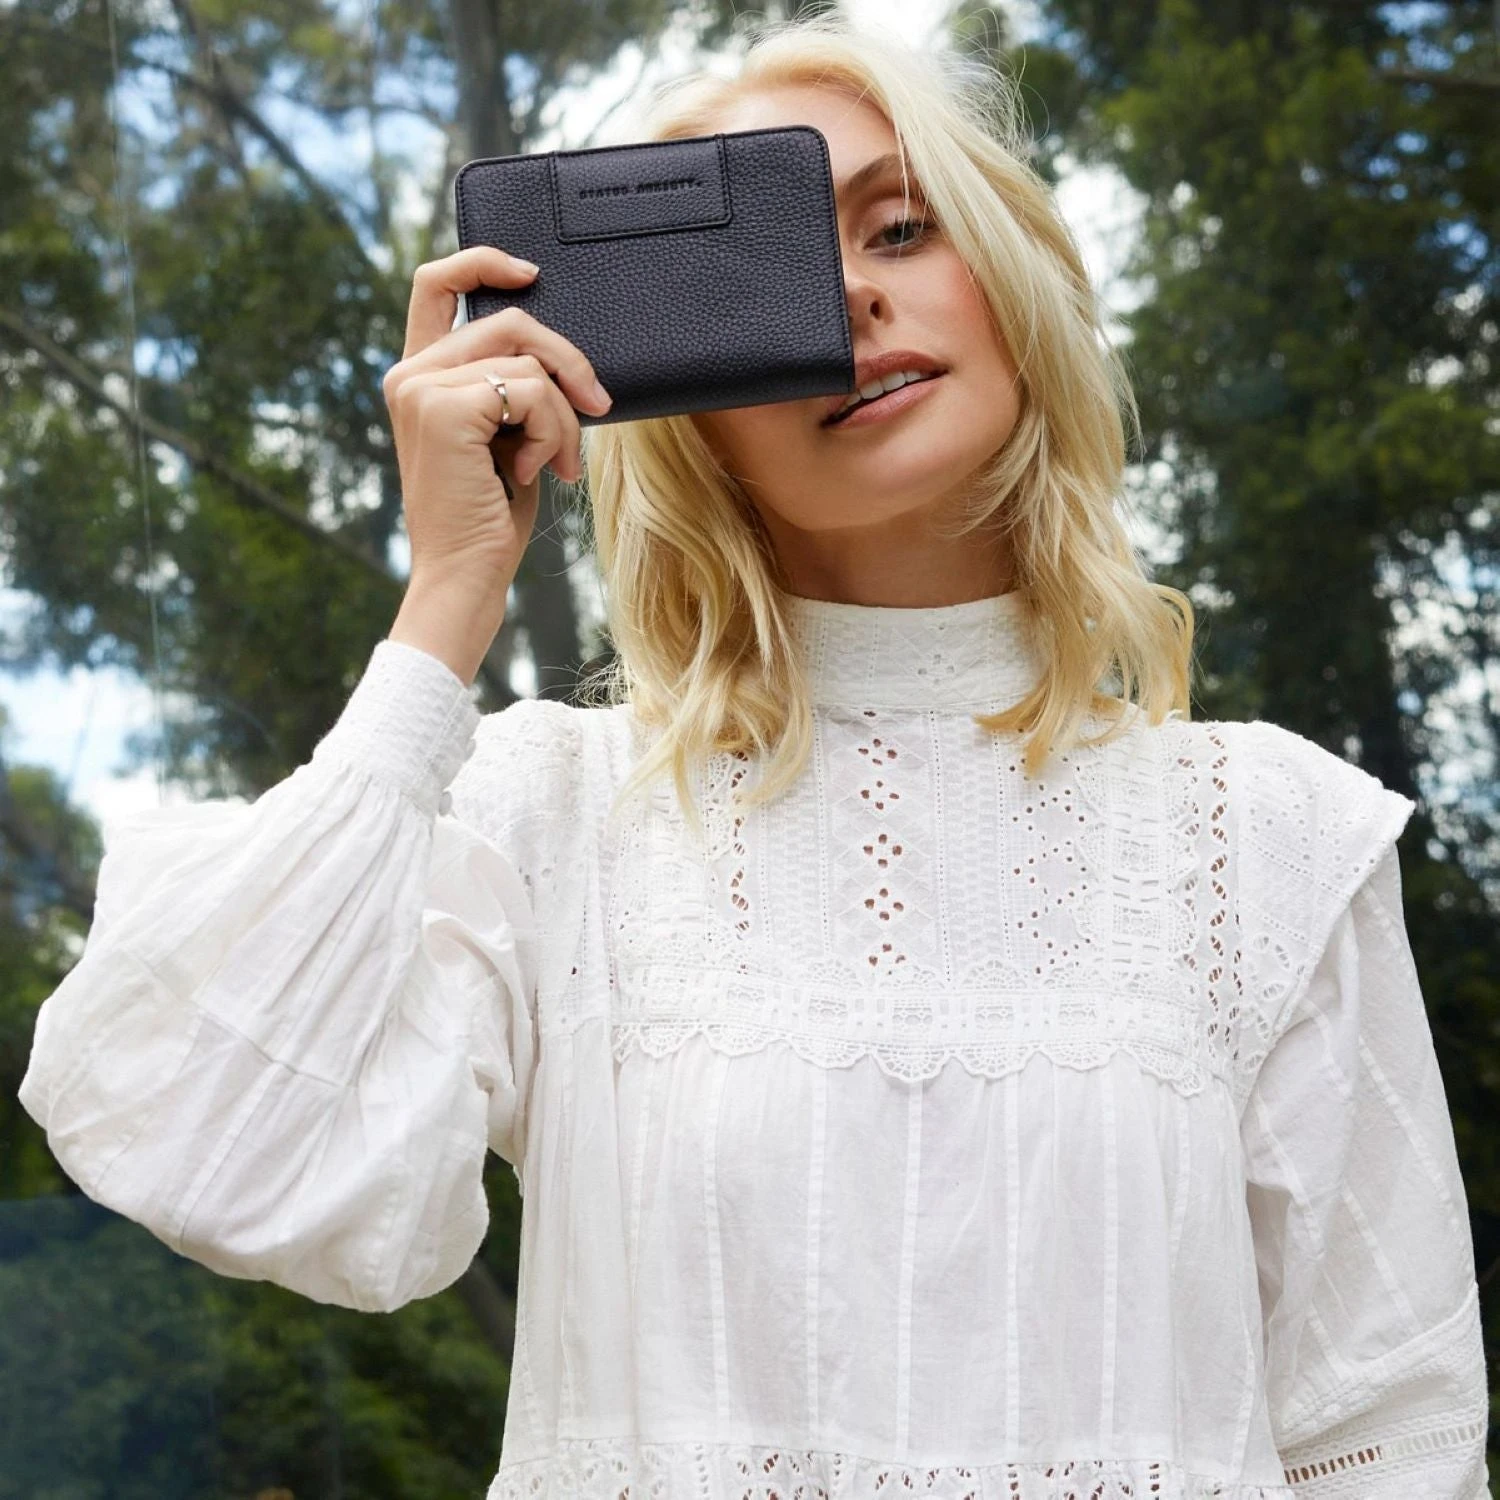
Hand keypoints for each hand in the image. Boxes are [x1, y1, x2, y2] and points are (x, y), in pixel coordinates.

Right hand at [381, 245, 611, 605]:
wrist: (465, 576)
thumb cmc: (490, 519)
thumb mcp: (506, 438)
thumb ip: (513, 388)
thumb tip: (564, 355)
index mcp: (419, 376)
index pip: (436, 284)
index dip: (484, 261)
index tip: (533, 274)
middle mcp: (409, 374)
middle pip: (510, 321)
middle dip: (568, 361)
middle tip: (598, 404)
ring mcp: (420, 388)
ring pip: (528, 361)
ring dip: (563, 416)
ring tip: (558, 464)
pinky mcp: (443, 408)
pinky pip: (530, 391)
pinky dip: (553, 433)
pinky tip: (536, 473)